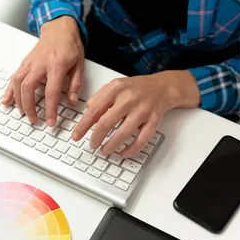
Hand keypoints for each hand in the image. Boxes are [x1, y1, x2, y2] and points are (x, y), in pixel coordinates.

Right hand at [3, 16, 83, 125]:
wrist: (59, 28)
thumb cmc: (69, 45)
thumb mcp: (79, 64)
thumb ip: (75, 84)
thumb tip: (72, 101)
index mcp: (57, 65)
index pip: (51, 91)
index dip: (50, 109)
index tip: (50, 121)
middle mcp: (40, 64)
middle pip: (28, 87)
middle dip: (28, 106)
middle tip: (33, 119)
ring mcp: (30, 63)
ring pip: (18, 82)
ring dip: (18, 100)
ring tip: (22, 112)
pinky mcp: (25, 62)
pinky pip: (13, 77)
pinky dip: (9, 90)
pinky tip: (7, 100)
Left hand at [72, 70, 200, 157]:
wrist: (162, 87)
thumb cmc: (137, 88)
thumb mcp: (115, 85)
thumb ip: (100, 97)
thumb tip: (87, 112)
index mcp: (116, 89)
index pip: (94, 110)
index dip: (83, 126)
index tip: (76, 136)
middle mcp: (129, 99)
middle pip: (106, 123)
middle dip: (96, 138)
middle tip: (92, 145)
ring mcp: (142, 110)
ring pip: (123, 133)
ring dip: (111, 146)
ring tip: (105, 150)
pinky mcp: (153, 120)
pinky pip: (141, 140)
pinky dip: (131, 150)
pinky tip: (123, 153)